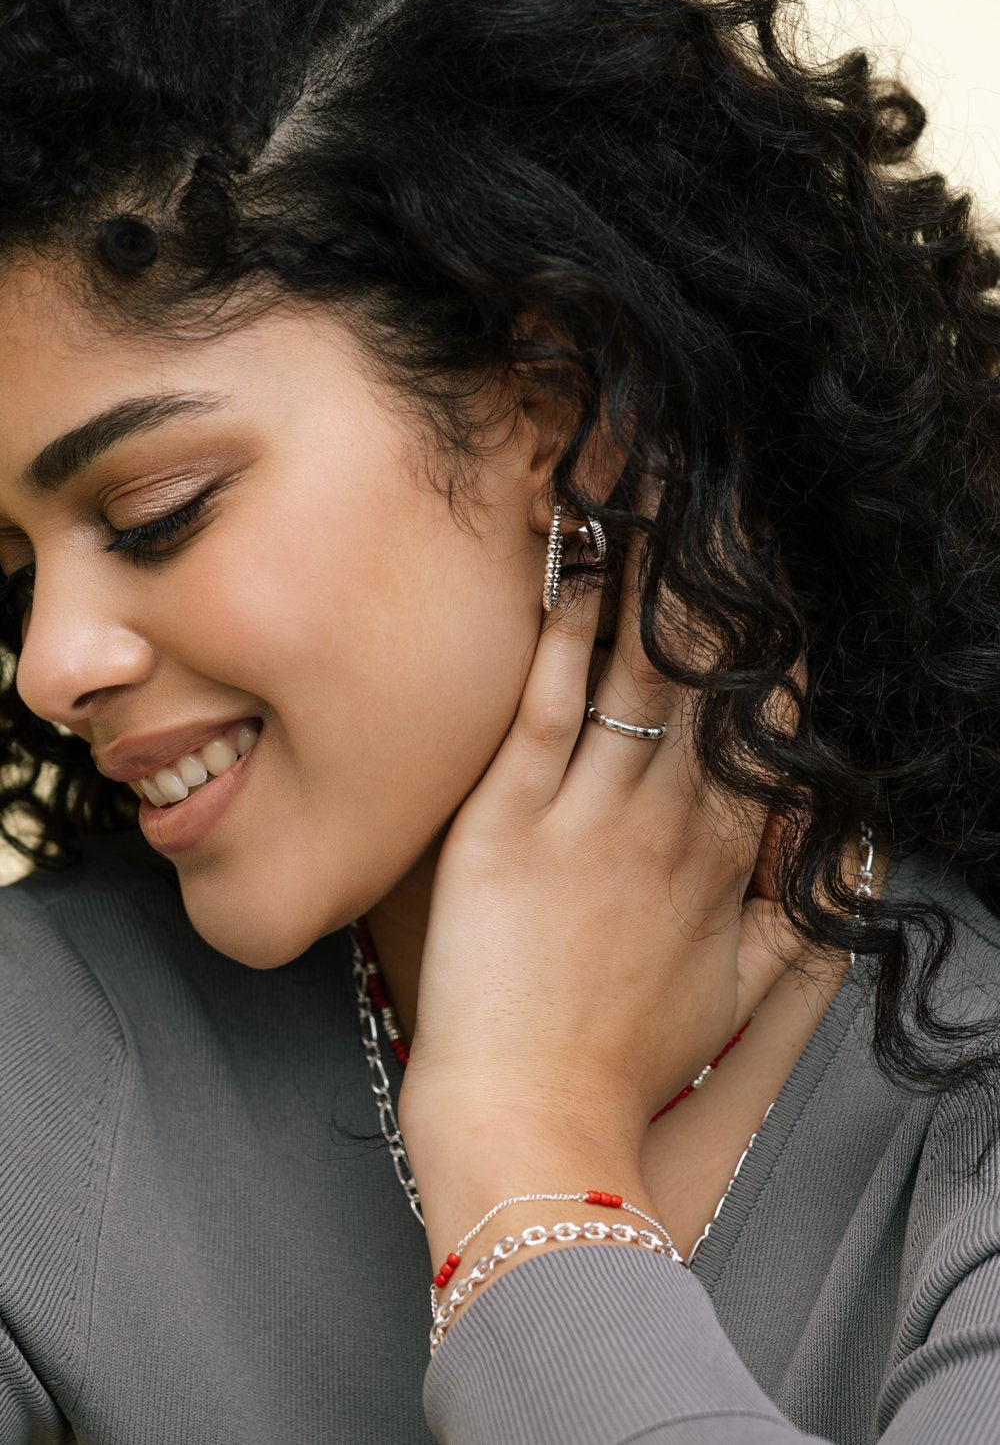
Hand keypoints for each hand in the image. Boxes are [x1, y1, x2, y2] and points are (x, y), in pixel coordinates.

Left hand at [398, 494, 799, 1159]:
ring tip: (647, 480)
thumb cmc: (626, 1063)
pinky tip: (574, 557)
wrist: (535, 1120)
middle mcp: (669, 822)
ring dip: (646, 568)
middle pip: (708, 673)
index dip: (764, 636)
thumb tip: (840, 858)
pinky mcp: (511, 823)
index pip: (760, 722)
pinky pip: (550, 704)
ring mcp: (591, 816)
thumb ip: (799, 921)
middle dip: (716, 572)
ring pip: (637, 668)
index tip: (761, 568)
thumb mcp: (739, 999)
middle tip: (714, 482)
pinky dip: (563, 627)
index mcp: (723, 858)